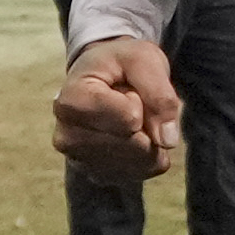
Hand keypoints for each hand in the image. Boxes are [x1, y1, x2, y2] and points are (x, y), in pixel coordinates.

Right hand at [55, 33, 181, 182]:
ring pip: (141, 162)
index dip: (139, 100)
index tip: (121, 88)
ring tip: (125, 116)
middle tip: (126, 101)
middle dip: (145, 121)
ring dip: (147, 137)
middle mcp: (67, 137)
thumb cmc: (119, 64)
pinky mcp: (96, 175)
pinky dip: (146, 154)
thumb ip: (160, 94)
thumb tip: (167, 141)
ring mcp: (79, 161)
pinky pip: (141, 172)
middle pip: (136, 145)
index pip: (131, 119)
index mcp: (71, 101)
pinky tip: (129, 134)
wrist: (100, 78)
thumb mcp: (144, 60)